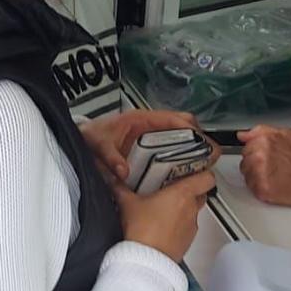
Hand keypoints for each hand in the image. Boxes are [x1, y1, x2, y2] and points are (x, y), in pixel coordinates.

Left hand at [79, 109, 199, 185]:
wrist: (82, 138)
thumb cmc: (92, 135)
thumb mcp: (99, 145)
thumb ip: (111, 157)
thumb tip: (124, 171)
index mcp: (140, 119)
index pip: (172, 119)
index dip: (189, 129)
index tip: (201, 141)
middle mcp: (149, 124)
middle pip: (182, 124)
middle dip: (198, 137)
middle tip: (207, 154)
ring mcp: (151, 134)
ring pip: (179, 135)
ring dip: (192, 146)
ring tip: (202, 162)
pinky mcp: (149, 144)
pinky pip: (170, 145)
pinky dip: (181, 153)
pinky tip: (184, 169)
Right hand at [113, 169, 216, 263]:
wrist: (146, 261)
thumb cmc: (142, 232)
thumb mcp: (127, 203)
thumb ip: (120, 187)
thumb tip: (113, 179)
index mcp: (182, 194)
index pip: (207, 178)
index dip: (203, 172)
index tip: (194, 169)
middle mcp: (191, 210)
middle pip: (200, 193)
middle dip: (190, 190)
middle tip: (173, 187)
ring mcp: (191, 226)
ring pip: (193, 211)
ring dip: (183, 208)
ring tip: (164, 207)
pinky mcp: (187, 241)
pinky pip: (187, 227)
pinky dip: (178, 224)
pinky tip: (162, 225)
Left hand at [238, 125, 290, 207]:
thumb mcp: (287, 134)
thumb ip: (261, 131)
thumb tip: (243, 135)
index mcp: (264, 141)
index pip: (245, 146)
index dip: (256, 152)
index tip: (266, 156)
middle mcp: (259, 157)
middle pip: (245, 161)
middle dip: (255, 163)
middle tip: (273, 167)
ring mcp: (259, 174)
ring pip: (246, 175)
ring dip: (256, 176)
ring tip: (275, 175)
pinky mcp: (262, 190)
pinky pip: (251, 188)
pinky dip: (260, 187)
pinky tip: (274, 184)